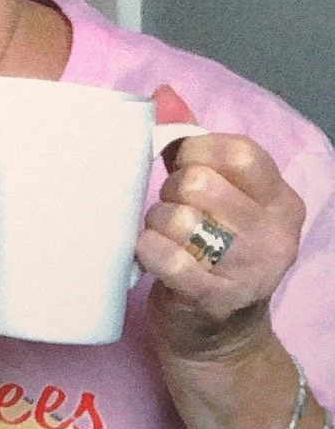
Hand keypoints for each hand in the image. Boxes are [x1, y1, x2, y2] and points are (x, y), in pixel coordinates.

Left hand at [136, 85, 306, 362]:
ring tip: (164, 236)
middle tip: (173, 210)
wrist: (216, 334)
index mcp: (282, 200)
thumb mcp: (215, 194)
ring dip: (157, 223)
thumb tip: (163, 93)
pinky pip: (166, 256)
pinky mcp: (216, 298)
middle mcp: (276, 234)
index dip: (196, 151)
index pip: (239, 152)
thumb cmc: (208, 250)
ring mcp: (251, 270)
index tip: (182, 167)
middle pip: (201, 183)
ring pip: (180, 218)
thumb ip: (192, 141)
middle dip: (172, 192)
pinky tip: (149, 254)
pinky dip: (147, 249)